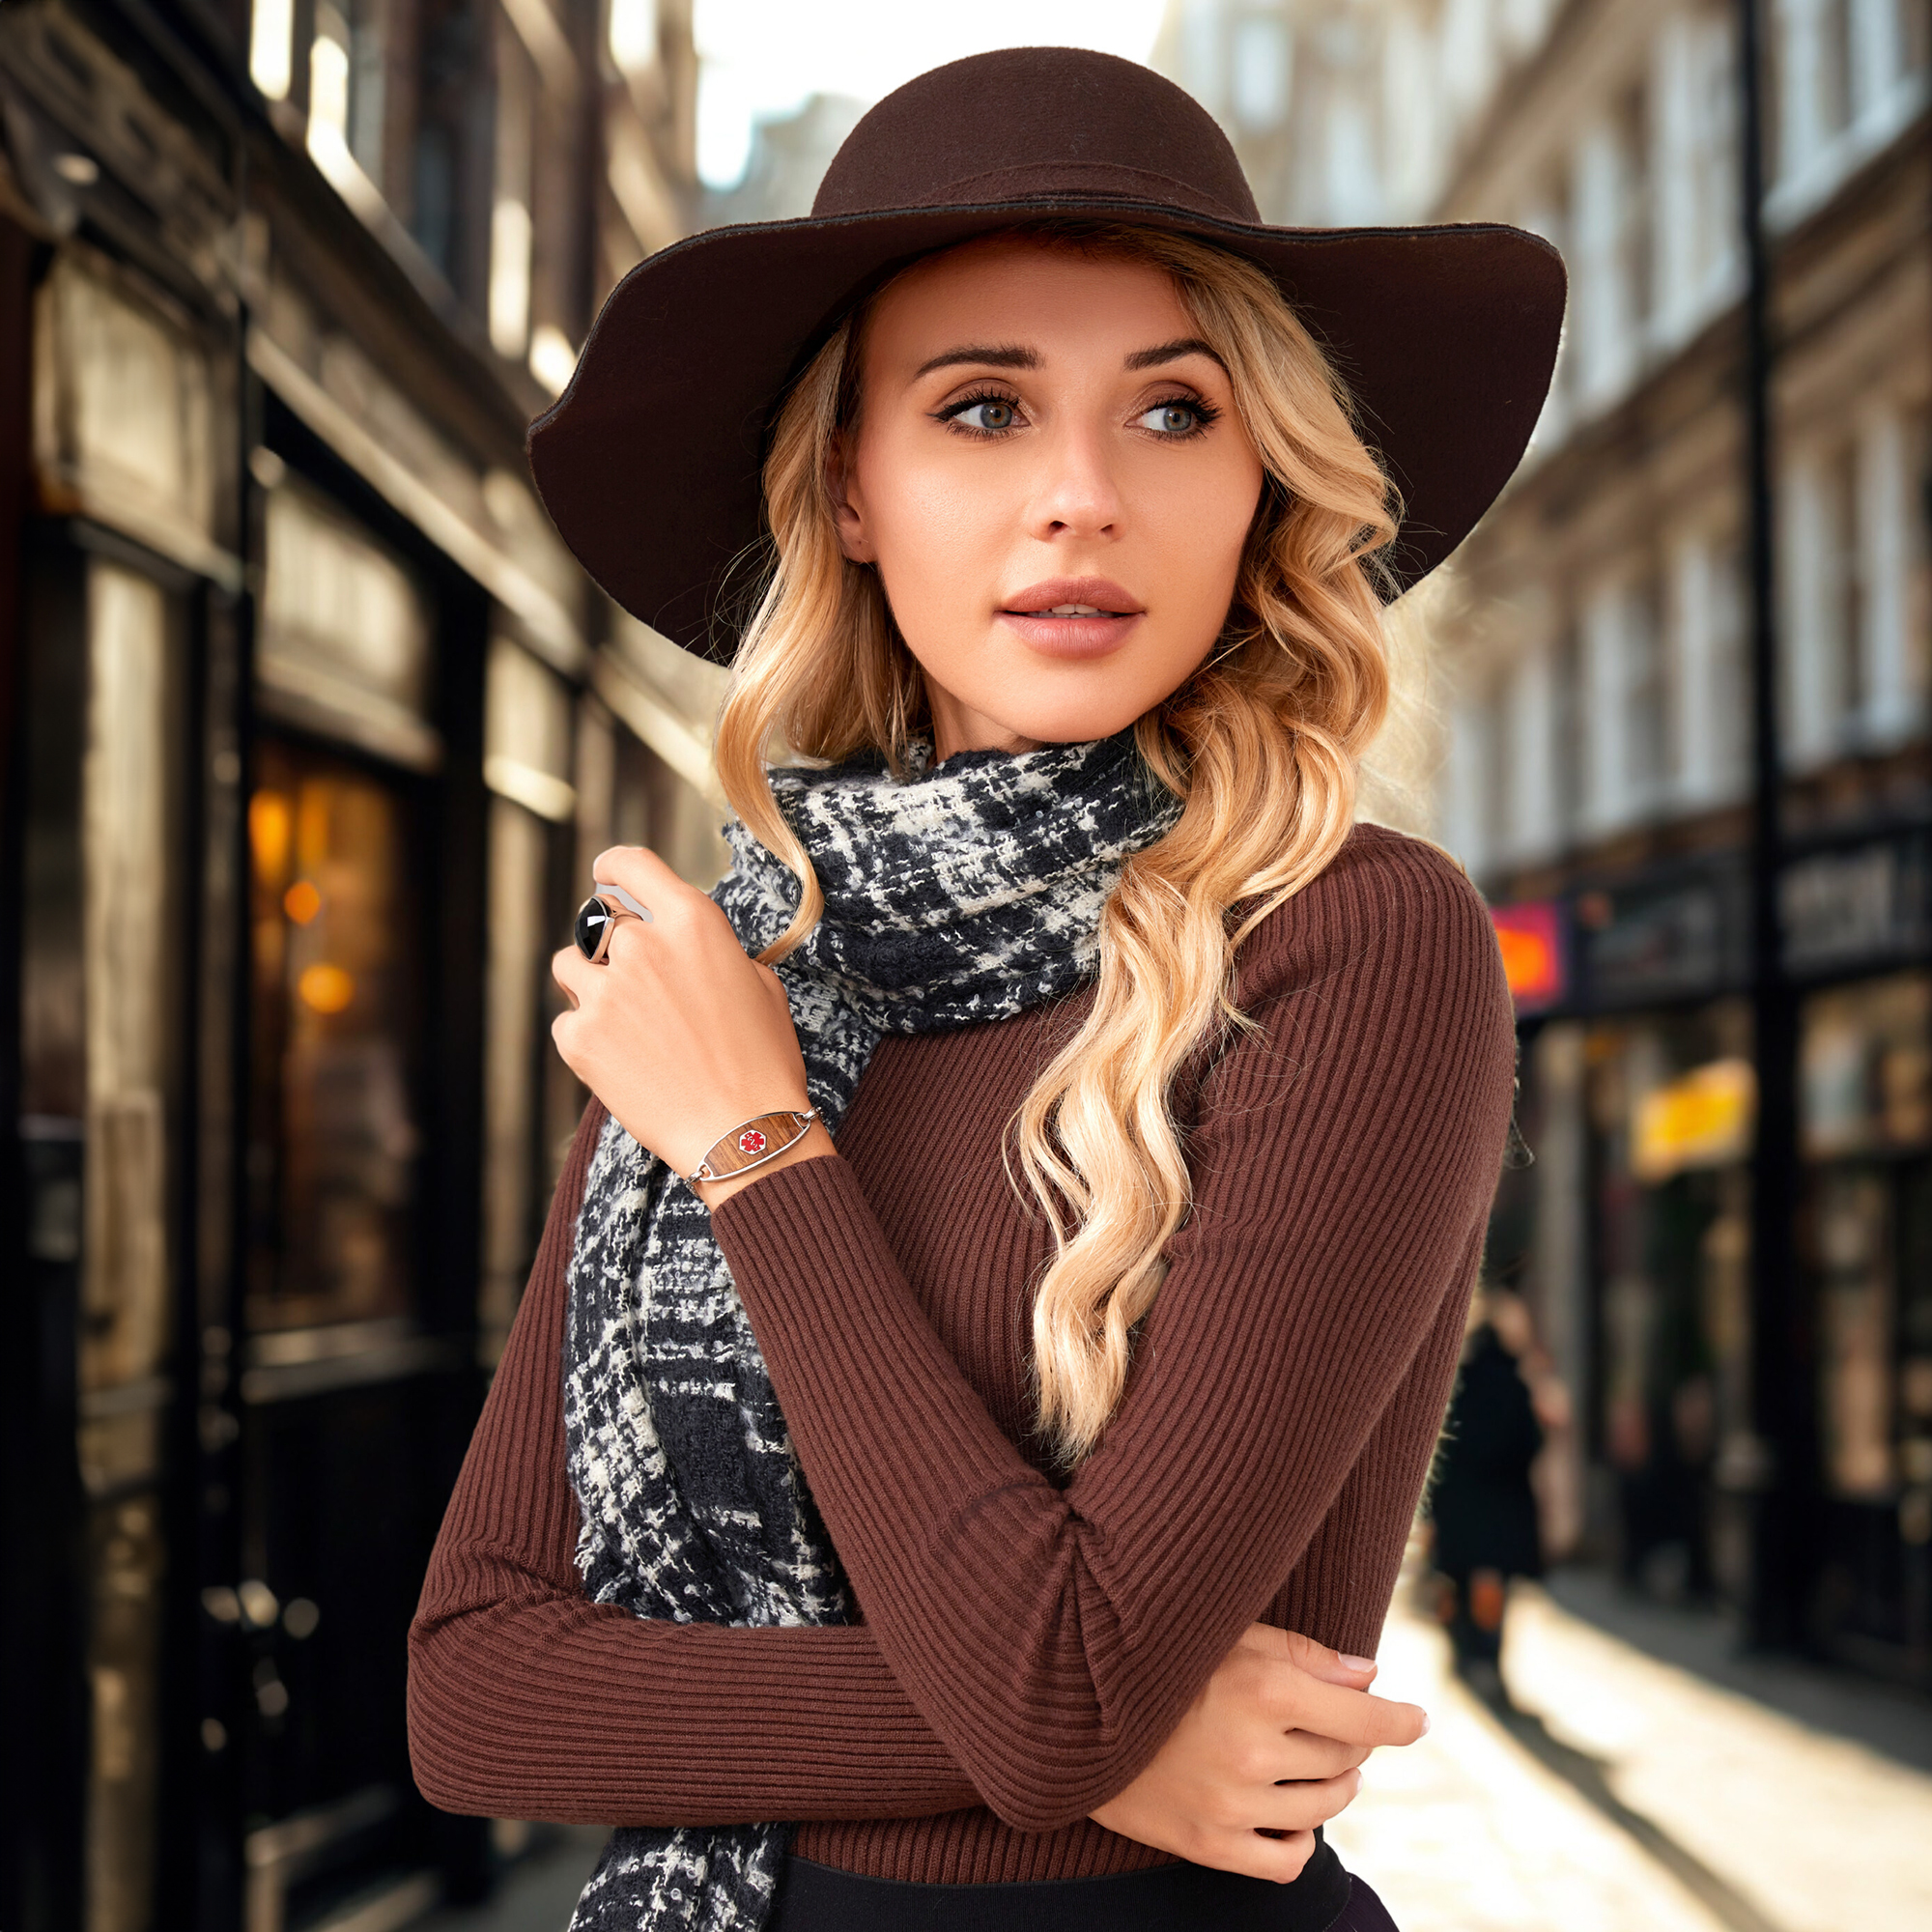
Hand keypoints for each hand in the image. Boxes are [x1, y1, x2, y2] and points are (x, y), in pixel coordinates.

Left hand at [551, 847, 833, 1200]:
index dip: (613, 868)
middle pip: (598, 921)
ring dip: (591, 985)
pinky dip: (588, 1037)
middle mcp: (642, 945)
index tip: (606, 877)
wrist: (744, 1133)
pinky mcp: (579, 1038)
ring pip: (570, 966)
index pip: (630, 864)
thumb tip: (678, 943)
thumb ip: (709, 949)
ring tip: (629, 1025)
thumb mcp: (758, 984)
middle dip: (613, 947)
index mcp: (691, 921)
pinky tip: (626, 1062)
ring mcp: (605, 991)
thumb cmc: (763, 1061)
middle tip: (638, 986)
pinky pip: (567, 1021)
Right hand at [1088, 1625, 1426, 1883]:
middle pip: (1346, 1757)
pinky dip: (1302, 1840)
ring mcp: (1233, 1804)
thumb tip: (1370, 1674)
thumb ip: (1302, 1652)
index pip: (1363, 1715)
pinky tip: (1292, 1816)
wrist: (1075, 1715)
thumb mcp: (1226, 1636)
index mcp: (1263, 1688)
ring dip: (1335, 1785)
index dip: (1400, 1720)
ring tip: (1320, 1765)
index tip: (1418, 1720)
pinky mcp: (1211, 1844)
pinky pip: (1288, 1861)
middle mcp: (1254, 1749)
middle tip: (1336, 1725)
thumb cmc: (1157, 1663)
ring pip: (1326, 1806)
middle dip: (1353, 1740)